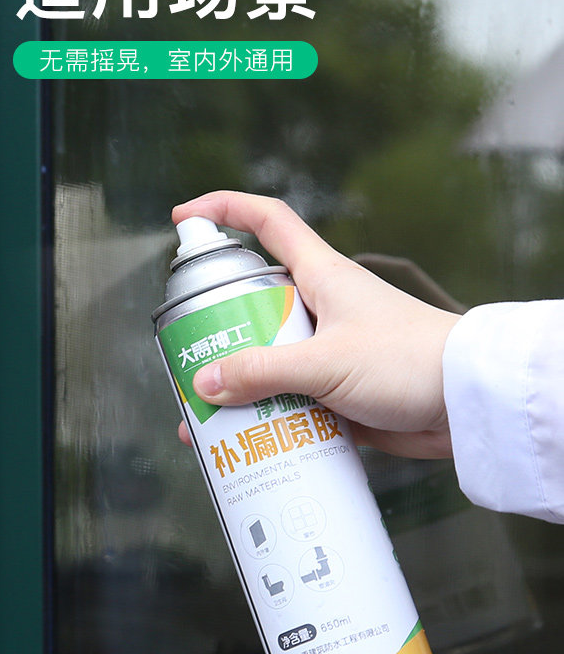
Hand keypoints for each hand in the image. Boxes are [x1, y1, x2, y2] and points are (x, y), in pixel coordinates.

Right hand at [172, 191, 460, 457]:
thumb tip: (206, 383)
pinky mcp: (340, 392)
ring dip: (239, 387)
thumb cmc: (410, 361)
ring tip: (205, 420)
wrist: (470, 404)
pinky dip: (269, 419)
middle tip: (186, 356)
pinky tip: (247, 442)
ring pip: (268, 360)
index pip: (267, 222)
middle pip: (253, 304)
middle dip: (215, 329)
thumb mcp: (328, 361)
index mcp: (321, 276)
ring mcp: (330, 350)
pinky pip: (291, 401)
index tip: (184, 220)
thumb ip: (264, 371)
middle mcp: (321, 307)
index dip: (224, 210)